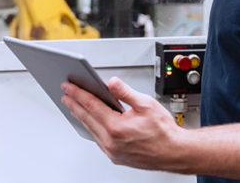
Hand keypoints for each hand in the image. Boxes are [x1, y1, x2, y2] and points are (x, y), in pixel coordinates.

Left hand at [61, 77, 184, 170]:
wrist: (175, 152)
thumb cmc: (164, 131)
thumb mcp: (146, 104)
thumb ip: (126, 92)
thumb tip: (111, 83)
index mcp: (117, 127)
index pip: (91, 105)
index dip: (77, 93)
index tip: (68, 86)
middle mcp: (111, 141)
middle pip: (86, 117)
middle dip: (74, 103)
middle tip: (65, 93)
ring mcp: (112, 151)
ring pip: (90, 129)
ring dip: (80, 115)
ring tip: (73, 105)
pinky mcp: (115, 156)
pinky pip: (98, 139)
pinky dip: (91, 127)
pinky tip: (90, 121)